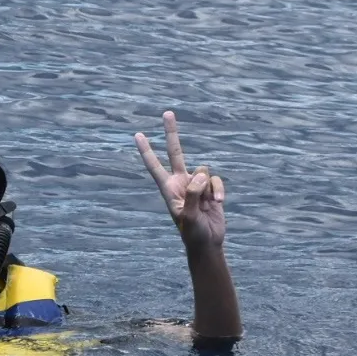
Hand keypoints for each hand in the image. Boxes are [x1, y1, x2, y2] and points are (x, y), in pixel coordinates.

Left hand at [135, 110, 225, 251]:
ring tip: (206, 206)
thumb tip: (200, 174)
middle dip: (171, 132)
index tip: (138, 135)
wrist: (207, 243)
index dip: (147, 151)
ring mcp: (195, 184)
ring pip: (204, 170)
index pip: (154, 166)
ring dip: (208, 187)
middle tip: (167, 112)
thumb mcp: (189, 216)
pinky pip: (216, 180)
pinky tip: (217, 204)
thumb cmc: (193, 233)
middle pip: (175, 152)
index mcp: (168, 189)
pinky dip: (218, 190)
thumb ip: (193, 194)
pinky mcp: (210, 188)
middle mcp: (180, 182)